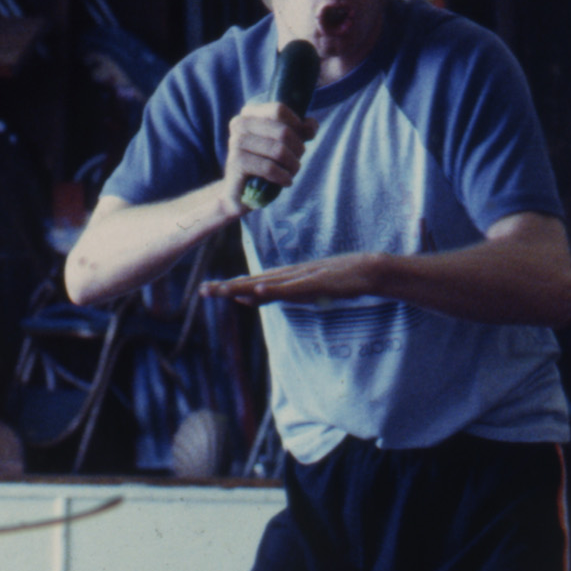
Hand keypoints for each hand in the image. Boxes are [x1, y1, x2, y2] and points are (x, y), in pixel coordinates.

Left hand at [208, 251, 385, 306]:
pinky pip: (291, 288)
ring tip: (223, 290)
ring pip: (267, 284)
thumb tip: (252, 300)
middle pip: (254, 282)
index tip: (209, 289)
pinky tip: (259, 291)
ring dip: (245, 288)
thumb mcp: (306, 291)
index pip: (253, 283)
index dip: (231, 287)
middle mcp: (289, 275)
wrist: (367, 269)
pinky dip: (274, 289)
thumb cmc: (340, 281)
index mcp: (287, 278)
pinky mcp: (314, 283)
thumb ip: (281, 294)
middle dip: (229, 287)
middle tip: (203, 290)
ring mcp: (301, 278)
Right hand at [220, 98, 315, 215]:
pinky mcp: (236, 164)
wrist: (242, 191)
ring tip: (292, 172)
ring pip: (278, 150)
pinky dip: (283, 176)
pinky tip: (286, 181)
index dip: (297, 125)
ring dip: (292, 165)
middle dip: (297, 149)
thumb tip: (311, 125)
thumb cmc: (266, 162)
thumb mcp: (286, 142)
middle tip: (297, 160)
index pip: (279, 110)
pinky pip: (269, 168)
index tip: (302, 139)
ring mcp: (235, 143)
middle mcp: (239, 124)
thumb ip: (301, 130)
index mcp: (250, 113)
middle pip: (283, 132)